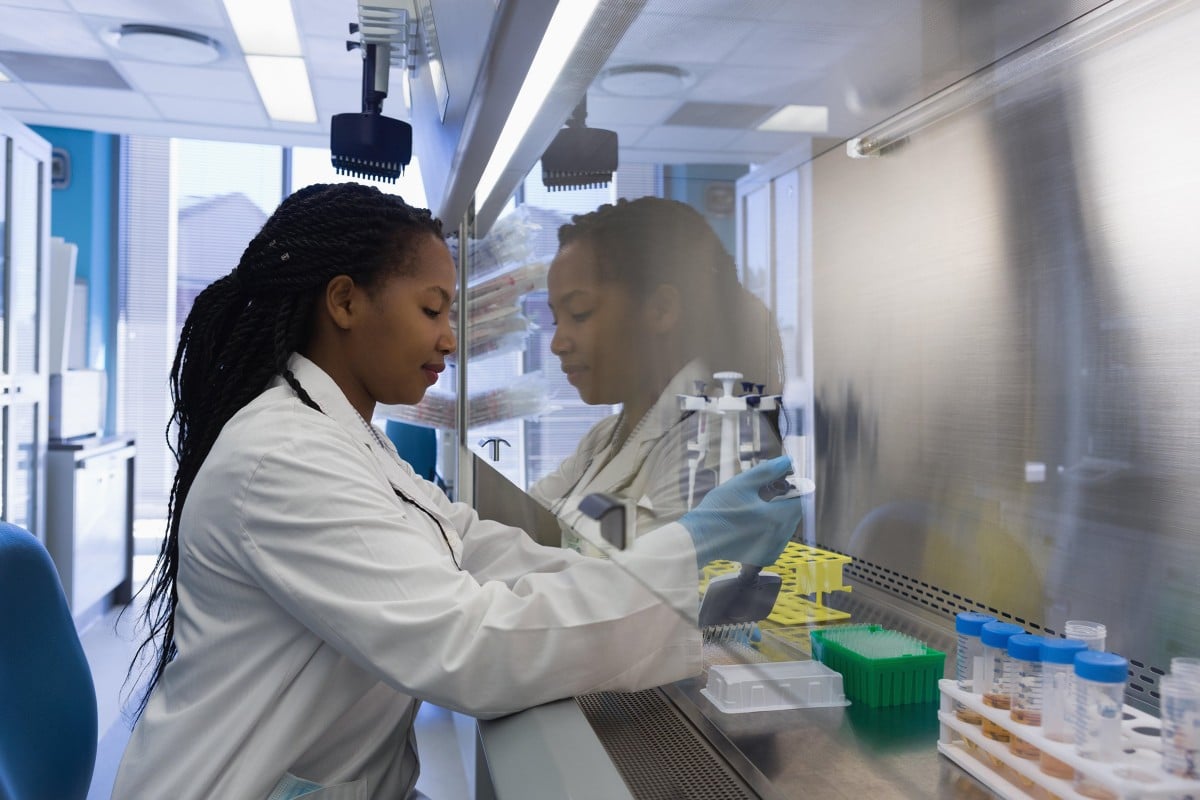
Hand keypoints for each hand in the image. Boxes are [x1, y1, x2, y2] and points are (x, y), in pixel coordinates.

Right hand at [680, 456, 804, 567]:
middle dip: (785, 500)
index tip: (783, 481)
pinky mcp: (765, 558)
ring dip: (779, 514)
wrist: (700, 538)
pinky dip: (771, 529)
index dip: (795, 488)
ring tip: (757, 507)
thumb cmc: (718, 510)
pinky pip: (778, 539)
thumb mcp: (742, 484)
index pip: (802, 500)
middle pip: (795, 513)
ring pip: (787, 526)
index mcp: (776, 518)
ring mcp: (773, 550)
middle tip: (766, 491)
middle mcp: (779, 537)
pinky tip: (754, 523)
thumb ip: (768, 470)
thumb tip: (788, 461)